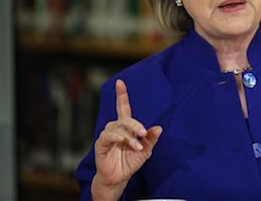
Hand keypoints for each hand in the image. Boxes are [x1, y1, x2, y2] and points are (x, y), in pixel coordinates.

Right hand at [92, 79, 162, 199]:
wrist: (119, 178)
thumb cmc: (130, 162)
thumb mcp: (146, 150)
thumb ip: (151, 139)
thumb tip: (159, 128)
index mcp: (126, 126)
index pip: (123, 107)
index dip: (122, 95)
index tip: (120, 82)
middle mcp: (115, 128)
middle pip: (126, 119)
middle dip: (136, 125)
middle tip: (143, 133)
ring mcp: (108, 135)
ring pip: (119, 129)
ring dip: (129, 137)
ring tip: (137, 147)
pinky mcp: (101, 144)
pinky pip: (108, 136)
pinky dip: (117, 137)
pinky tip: (122, 140)